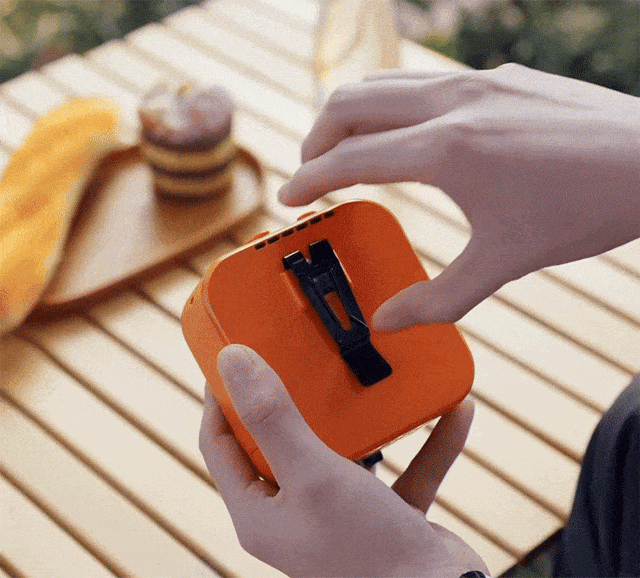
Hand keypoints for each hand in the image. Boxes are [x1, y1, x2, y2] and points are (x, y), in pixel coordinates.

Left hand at [199, 344, 487, 577]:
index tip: (233, 352)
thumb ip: (272, 417)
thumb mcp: (312, 473)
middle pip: (276, 443)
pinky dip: (424, 445)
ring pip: (340, 452)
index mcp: (259, 512)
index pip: (220, 443)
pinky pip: (403, 470)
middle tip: (296, 351)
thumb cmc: (366, 548)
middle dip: (287, 396)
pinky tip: (455, 410)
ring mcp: (337, 515)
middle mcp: (293, 513)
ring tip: (365, 376)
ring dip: (360, 418)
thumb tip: (230, 358)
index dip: (221, 396)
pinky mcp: (384, 516)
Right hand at [277, 64, 639, 329]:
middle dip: (316, 140)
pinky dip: (390, 108)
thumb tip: (388, 324)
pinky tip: (406, 136)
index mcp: (446, 148)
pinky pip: (420, 82)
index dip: (309, 182)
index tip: (288, 200)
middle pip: (348, 104)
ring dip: (349, 117)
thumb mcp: (505, 261)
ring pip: (382, 84)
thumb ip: (438, 298)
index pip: (348, 158)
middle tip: (310, 176)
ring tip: (344, 152)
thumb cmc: (585, 209)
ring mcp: (475, 80)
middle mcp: (451, 101)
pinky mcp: (497, 76)